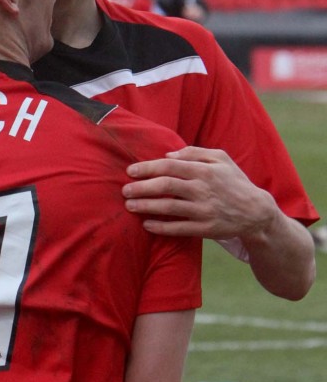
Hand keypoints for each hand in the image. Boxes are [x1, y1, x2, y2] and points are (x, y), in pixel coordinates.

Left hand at [123, 146, 276, 240]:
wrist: (255, 211)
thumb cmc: (234, 182)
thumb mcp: (221, 159)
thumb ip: (195, 153)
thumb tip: (168, 154)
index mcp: (205, 170)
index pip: (169, 167)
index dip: (147, 168)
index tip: (130, 171)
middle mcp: (203, 189)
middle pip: (165, 186)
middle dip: (141, 188)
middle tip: (125, 190)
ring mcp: (204, 210)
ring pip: (169, 208)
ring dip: (146, 206)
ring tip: (129, 206)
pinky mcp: (205, 228)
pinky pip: (178, 228)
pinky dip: (160, 227)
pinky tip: (146, 224)